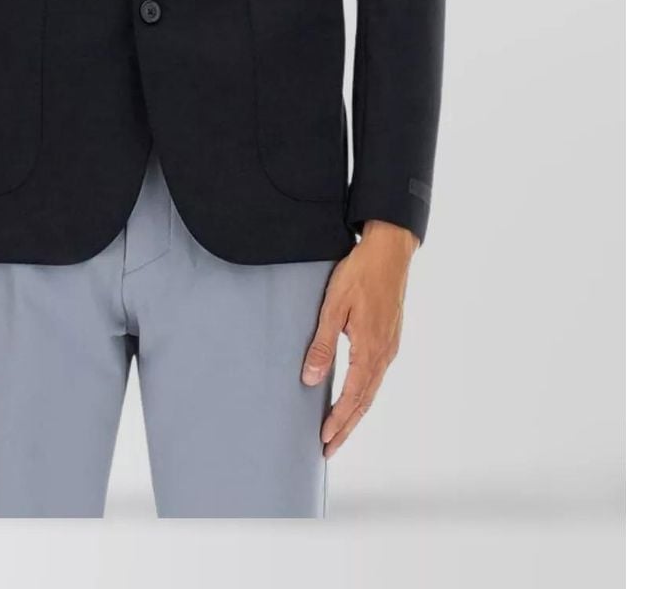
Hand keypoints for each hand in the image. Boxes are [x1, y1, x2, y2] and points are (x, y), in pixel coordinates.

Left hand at [301, 218, 417, 457]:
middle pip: (365, 402)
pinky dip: (364, 395)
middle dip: (346, 428)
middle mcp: (384, 354)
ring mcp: (390, 347)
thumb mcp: (333, 306)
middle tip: (329, 450)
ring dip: (355, 414)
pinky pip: (376, 376)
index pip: (352, 397)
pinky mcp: (390, 339)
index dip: (338, 421)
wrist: (390, 252)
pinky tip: (355, 398)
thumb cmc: (360, 274)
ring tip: (339, 431)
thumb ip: (322, 344)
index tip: (324, 441)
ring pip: (372, 391)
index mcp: (370, 349)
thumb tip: (310, 379)